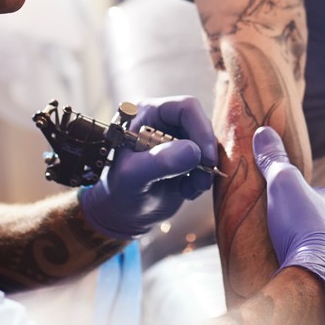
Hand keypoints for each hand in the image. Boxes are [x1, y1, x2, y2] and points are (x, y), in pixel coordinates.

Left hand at [80, 96, 218, 239]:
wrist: (121, 216)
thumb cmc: (117, 193)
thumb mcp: (132, 177)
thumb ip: (159, 162)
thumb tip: (194, 151)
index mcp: (147, 114)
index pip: (185, 108)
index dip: (201, 129)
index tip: (206, 158)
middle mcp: (163, 122)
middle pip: (201, 125)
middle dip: (205, 154)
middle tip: (201, 181)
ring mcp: (176, 140)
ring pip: (206, 145)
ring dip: (204, 170)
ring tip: (190, 190)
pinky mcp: (185, 158)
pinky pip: (206, 162)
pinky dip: (201, 179)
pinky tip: (185, 192)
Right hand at [253, 126, 324, 324]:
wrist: (314, 277)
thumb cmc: (301, 225)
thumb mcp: (283, 183)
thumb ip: (275, 159)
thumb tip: (264, 131)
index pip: (310, 191)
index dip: (291, 192)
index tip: (273, 197)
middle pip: (310, 219)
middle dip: (293, 222)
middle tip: (270, 226)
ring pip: (312, 245)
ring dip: (296, 247)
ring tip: (273, 250)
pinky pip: (311, 269)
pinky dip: (298, 267)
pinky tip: (283, 269)